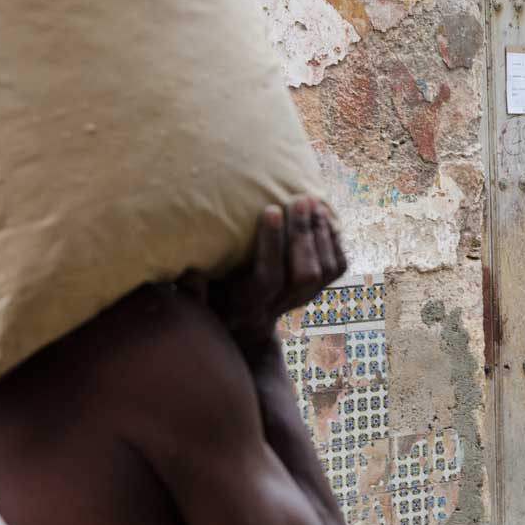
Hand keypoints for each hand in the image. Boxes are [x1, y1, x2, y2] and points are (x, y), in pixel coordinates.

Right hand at [182, 196, 346, 348]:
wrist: (245, 325)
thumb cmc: (215, 302)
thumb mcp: (199, 302)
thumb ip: (193, 291)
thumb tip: (188, 272)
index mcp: (251, 302)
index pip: (269, 277)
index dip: (272, 244)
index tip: (270, 210)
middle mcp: (281, 303)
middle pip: (304, 273)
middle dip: (303, 234)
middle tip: (301, 199)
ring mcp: (302, 298)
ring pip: (324, 271)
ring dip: (321, 235)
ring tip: (314, 203)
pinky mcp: (316, 290)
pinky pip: (336, 269)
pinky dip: (334, 242)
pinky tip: (325, 218)